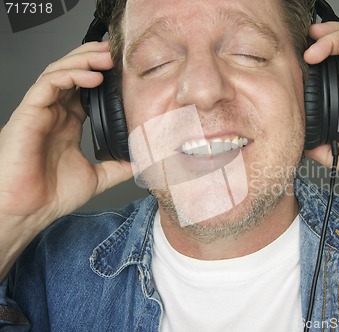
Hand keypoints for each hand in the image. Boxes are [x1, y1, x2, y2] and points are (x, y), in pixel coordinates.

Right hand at [0, 41, 131, 276]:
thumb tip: (141, 161)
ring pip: (59, 72)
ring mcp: (41, 112)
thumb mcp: (97, 177)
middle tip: (116, 53)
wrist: (28, 211)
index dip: (103, 77)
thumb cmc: (50, 195)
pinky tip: (92, 77)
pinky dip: (70, 75)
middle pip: (72, 74)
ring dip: (84, 60)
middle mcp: (54, 114)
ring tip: (107, 57)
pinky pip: (48, 84)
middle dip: (93, 59)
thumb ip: (117, 166)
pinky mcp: (29, 113)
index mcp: (68, 124)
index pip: (85, 90)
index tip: (125, 71)